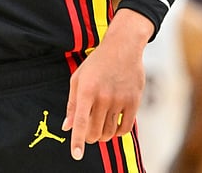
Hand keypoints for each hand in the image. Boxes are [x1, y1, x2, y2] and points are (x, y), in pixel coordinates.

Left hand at [62, 11, 150, 160]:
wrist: (123, 47)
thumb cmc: (97, 63)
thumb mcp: (78, 79)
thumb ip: (72, 104)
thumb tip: (67, 127)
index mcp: (86, 90)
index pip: (81, 123)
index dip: (78, 141)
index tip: (76, 154)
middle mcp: (103, 97)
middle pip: (95, 132)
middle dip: (89, 138)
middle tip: (89, 133)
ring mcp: (120, 99)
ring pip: (109, 132)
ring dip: (102, 135)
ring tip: (100, 128)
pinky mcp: (134, 101)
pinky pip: (125, 127)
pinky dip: (117, 133)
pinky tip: (113, 128)